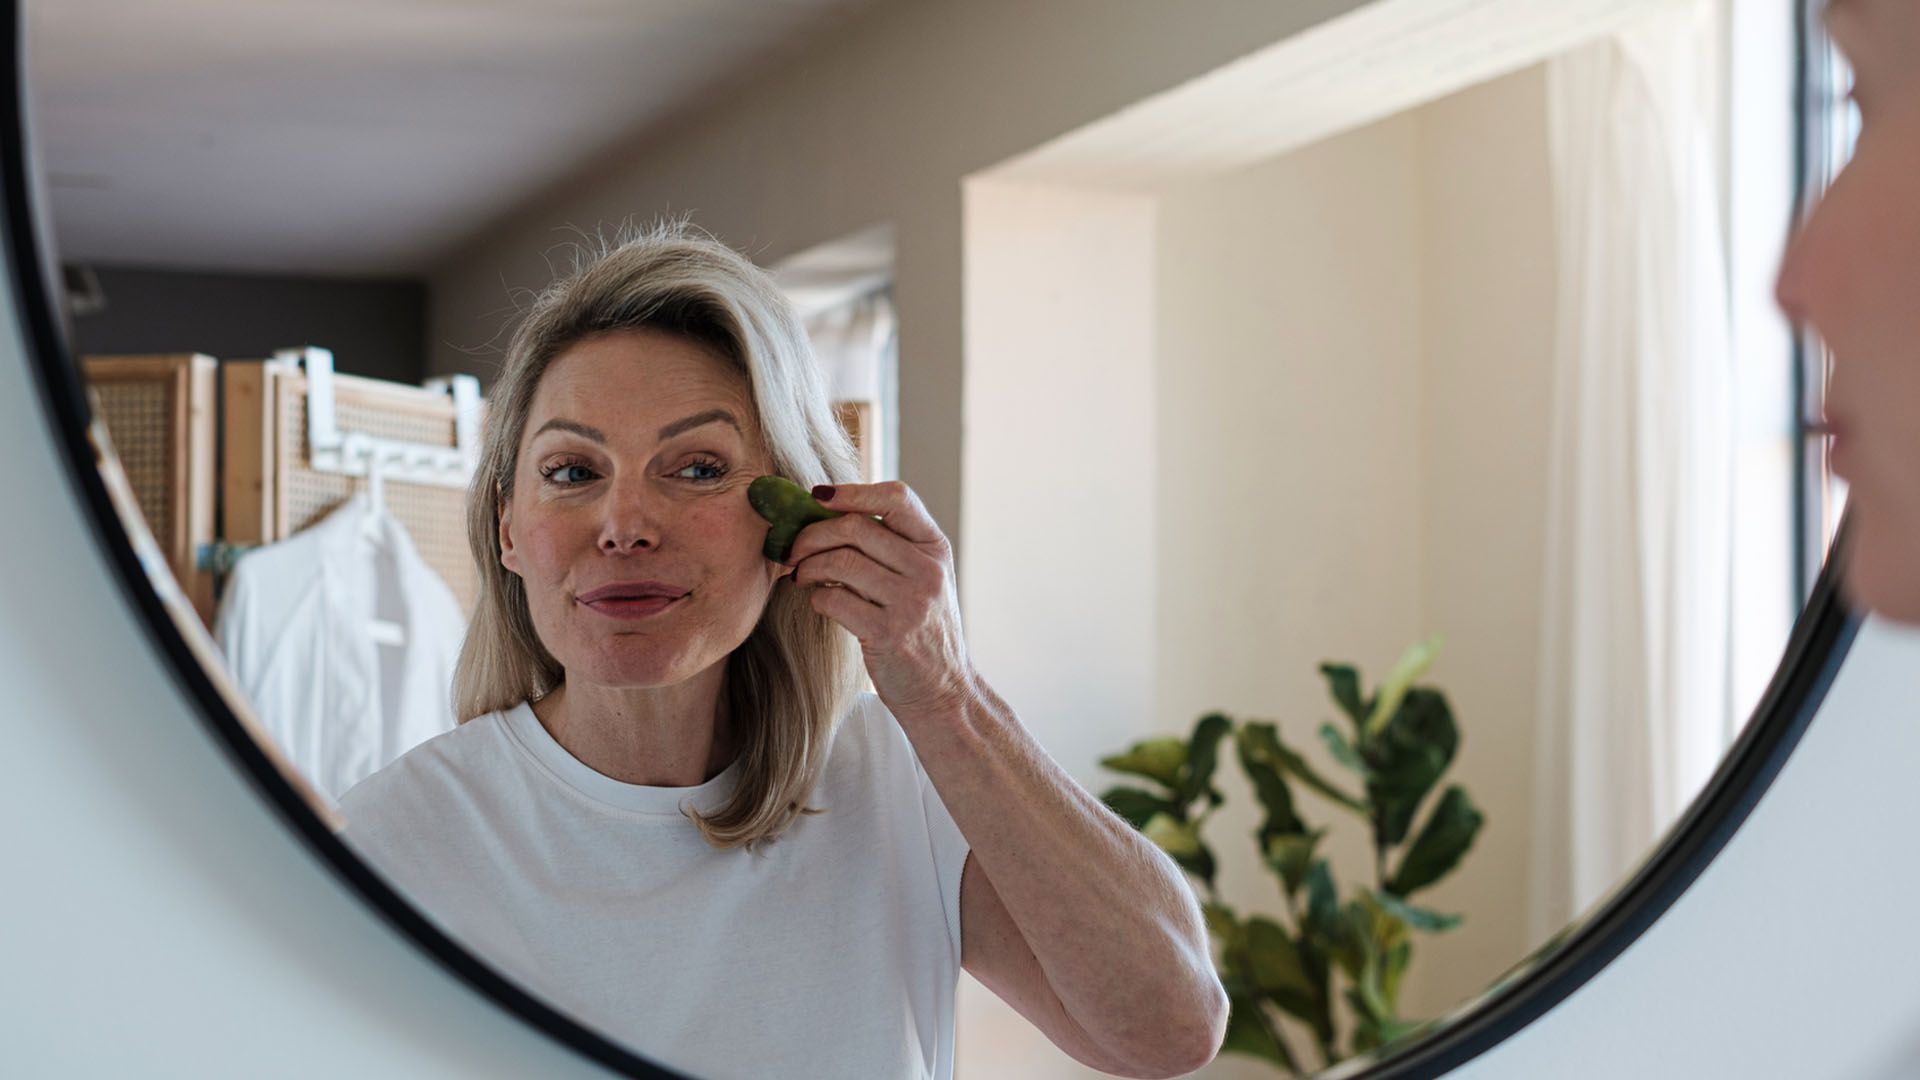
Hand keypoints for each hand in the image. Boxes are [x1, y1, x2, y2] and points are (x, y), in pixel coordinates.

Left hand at [782, 481, 976, 719]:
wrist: (944, 692)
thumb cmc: (923, 631)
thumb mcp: (924, 580)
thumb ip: (893, 547)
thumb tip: (829, 511)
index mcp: (936, 548)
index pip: (897, 497)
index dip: (852, 491)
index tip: (818, 498)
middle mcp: (928, 571)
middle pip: (856, 527)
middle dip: (812, 534)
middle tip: (793, 548)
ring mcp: (911, 603)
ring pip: (841, 561)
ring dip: (808, 566)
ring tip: (800, 574)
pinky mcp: (888, 635)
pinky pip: (834, 600)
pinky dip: (816, 597)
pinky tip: (818, 600)